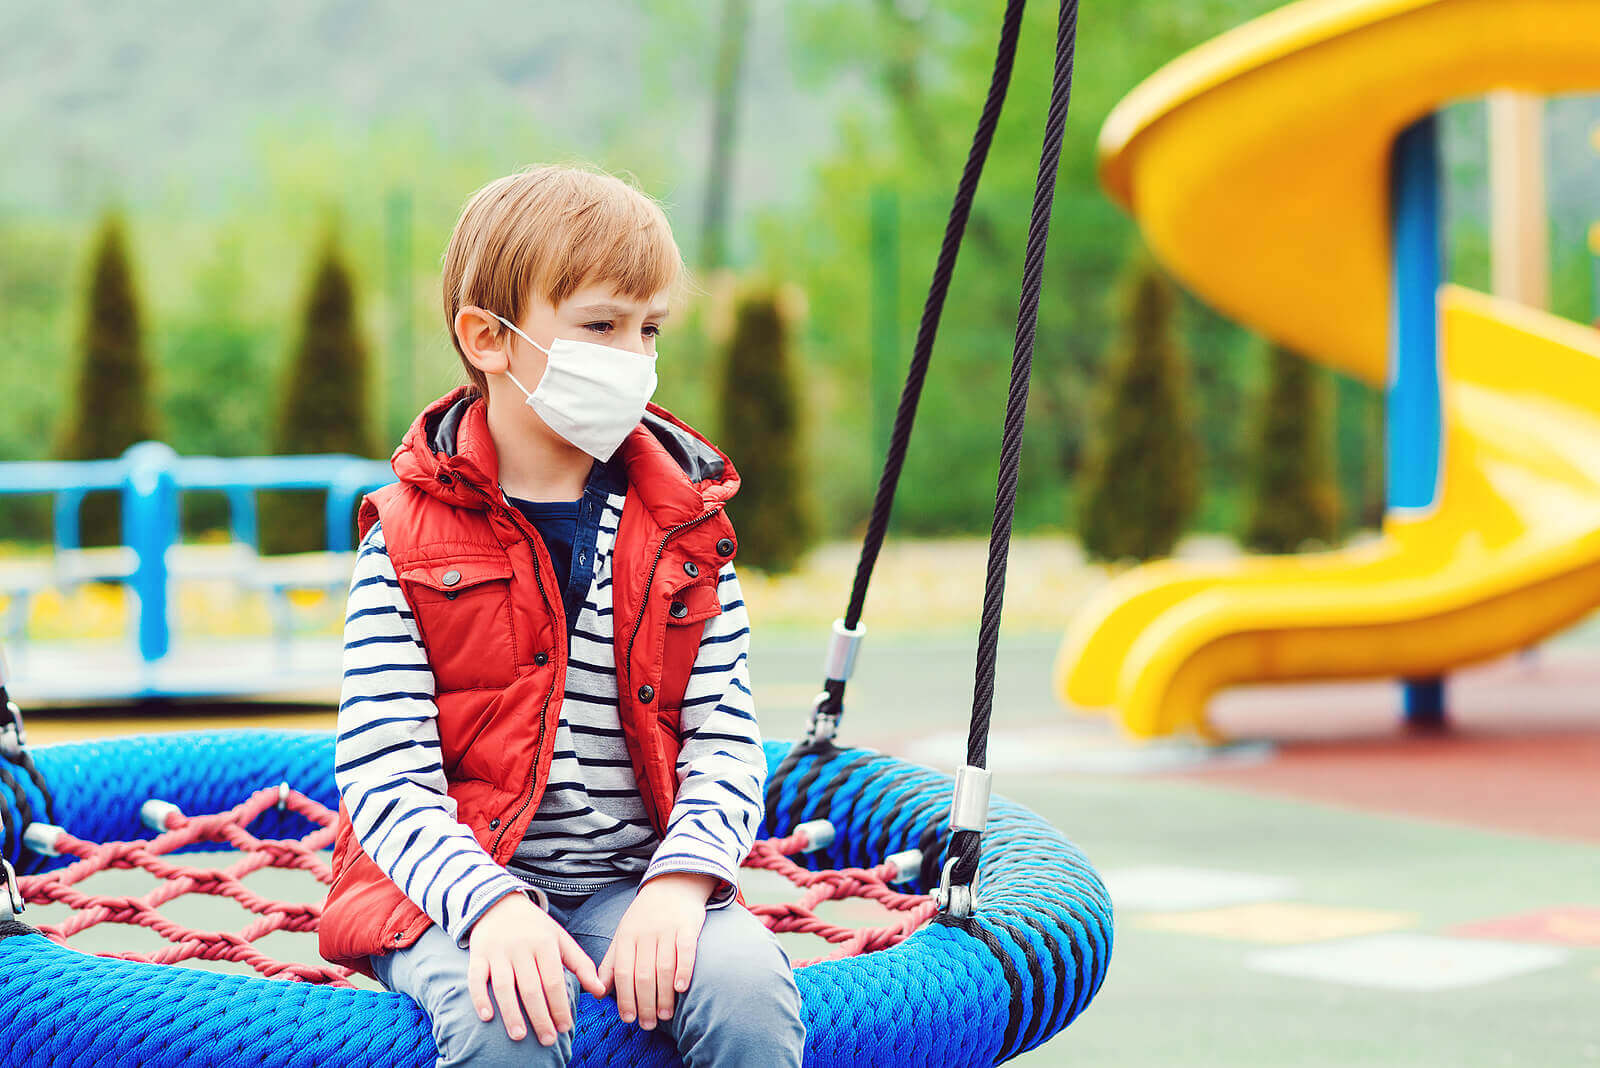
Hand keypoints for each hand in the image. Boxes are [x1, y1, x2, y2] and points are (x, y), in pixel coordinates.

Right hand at [467, 890, 605, 1045]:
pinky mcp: (478, 954)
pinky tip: (487, 1017)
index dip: (560, 1006)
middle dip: (540, 1016)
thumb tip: (600, 991)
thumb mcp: (561, 940)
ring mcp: (497, 951)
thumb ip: (581, 965)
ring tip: (519, 1036)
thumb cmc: (536, 928)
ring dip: (511, 1013)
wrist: (500, 903)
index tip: (565, 1028)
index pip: (554, 980)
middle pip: (531, 987)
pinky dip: (480, 998)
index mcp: (545, 943)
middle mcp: (521, 947)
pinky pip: (476, 978)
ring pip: (503, 986)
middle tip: (547, 1040)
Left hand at [598, 872, 717, 1029]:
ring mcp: (667, 929)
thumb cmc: (645, 916)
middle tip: (647, 1025)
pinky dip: (683, 970)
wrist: (673, 884)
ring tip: (664, 1015)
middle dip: (644, 1004)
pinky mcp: (687, 926)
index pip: (623, 972)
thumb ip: (611, 963)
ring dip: (663, 995)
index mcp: (626, 937)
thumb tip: (598, 992)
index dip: (624, 998)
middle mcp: (645, 933)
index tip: (628, 1019)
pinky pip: (686, 951)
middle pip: (643, 974)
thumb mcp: (623, 934)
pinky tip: (681, 989)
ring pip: (663, 967)